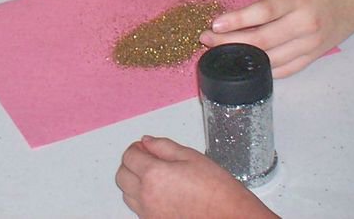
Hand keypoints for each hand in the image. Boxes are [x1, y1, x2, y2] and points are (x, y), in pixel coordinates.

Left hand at [116, 136, 274, 218]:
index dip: (136, 148)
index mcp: (153, 174)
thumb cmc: (217, 191)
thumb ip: (164, 146)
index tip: (144, 148)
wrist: (231, 217)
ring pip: (128, 194)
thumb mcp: (191, 156)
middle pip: (122, 176)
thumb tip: (148, 142)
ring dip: (135, 182)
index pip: (129, 156)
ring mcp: (149, 213)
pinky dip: (143, 199)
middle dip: (132, 164)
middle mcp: (146, 196)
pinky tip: (160, 193)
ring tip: (154, 176)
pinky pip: (139, 209)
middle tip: (147, 158)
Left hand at [201, 0, 353, 77]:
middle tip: (206, 39)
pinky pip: (284, 70)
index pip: (264, 12)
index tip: (214, 24)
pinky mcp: (313, 57)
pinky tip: (244, 63)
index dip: (238, 20)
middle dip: (230, 42)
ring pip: (271, 59)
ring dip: (242, 57)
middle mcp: (305, 23)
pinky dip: (262, 69)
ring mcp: (310, 45)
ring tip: (218, 51)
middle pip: (263, 40)